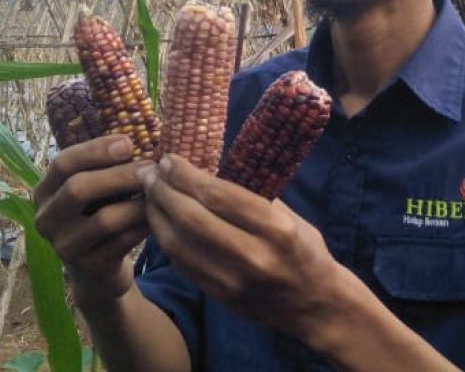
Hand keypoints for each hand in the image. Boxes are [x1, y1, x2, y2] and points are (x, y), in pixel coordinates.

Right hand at [33, 135, 152, 302]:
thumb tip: (143, 133)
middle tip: (151, 167)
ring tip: (159, 193)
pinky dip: (142, 227)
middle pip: (78, 188)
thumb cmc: (99, 214)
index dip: (96, 150)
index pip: (63, 163)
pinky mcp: (87, 267)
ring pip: (104, 219)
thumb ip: (106, 165)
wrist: (97, 270)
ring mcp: (64, 246)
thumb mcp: (95, 189)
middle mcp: (46, 218)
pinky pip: (121, 243)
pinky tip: (157, 218)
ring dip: (137, 203)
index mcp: (45, 190)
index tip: (129, 142)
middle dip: (119, 175)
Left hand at [140, 154, 343, 341]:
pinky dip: (166, 238)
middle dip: (164, 192)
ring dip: (157, 215)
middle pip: (192, 219)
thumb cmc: (304, 249)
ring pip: (179, 244)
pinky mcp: (220, 296)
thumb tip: (206, 169)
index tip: (169, 159)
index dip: (186, 175)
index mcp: (276, 228)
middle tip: (150, 173)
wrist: (315, 304)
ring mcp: (233, 281)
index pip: (219, 195)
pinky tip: (161, 221)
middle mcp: (253, 256)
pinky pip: (182, 264)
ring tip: (149, 194)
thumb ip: (250, 195)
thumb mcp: (288, 214)